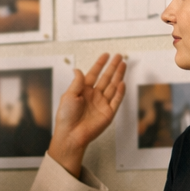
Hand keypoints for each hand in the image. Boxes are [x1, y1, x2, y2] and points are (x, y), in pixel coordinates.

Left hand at [47, 53, 125, 177]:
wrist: (71, 135)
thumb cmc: (66, 117)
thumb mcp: (68, 96)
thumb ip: (77, 82)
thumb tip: (77, 69)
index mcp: (83, 91)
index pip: (93, 74)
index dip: (100, 64)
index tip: (105, 55)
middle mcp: (93, 96)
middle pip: (106, 78)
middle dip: (113, 67)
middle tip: (119, 56)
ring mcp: (101, 104)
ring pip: (113, 86)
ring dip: (118, 75)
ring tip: (123, 64)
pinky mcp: (108, 113)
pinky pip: (116, 100)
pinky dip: (120, 92)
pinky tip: (122, 82)